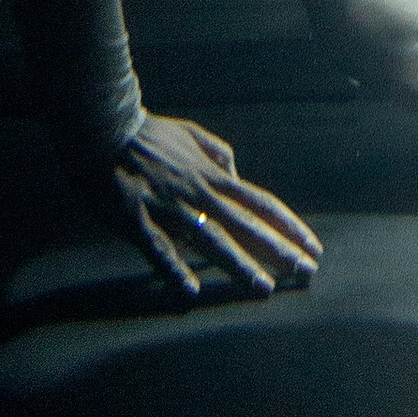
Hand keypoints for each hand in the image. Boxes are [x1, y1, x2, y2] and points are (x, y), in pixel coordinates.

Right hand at [85, 110, 323, 303]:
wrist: (104, 125)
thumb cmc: (147, 134)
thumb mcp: (191, 134)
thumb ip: (218, 154)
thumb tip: (237, 175)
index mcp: (211, 176)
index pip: (259, 203)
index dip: (288, 225)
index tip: (312, 246)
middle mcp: (198, 192)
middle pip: (244, 224)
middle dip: (276, 249)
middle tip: (306, 272)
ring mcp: (169, 206)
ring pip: (209, 238)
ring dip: (238, 264)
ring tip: (263, 288)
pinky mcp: (136, 218)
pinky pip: (158, 246)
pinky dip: (175, 267)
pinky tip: (190, 291)